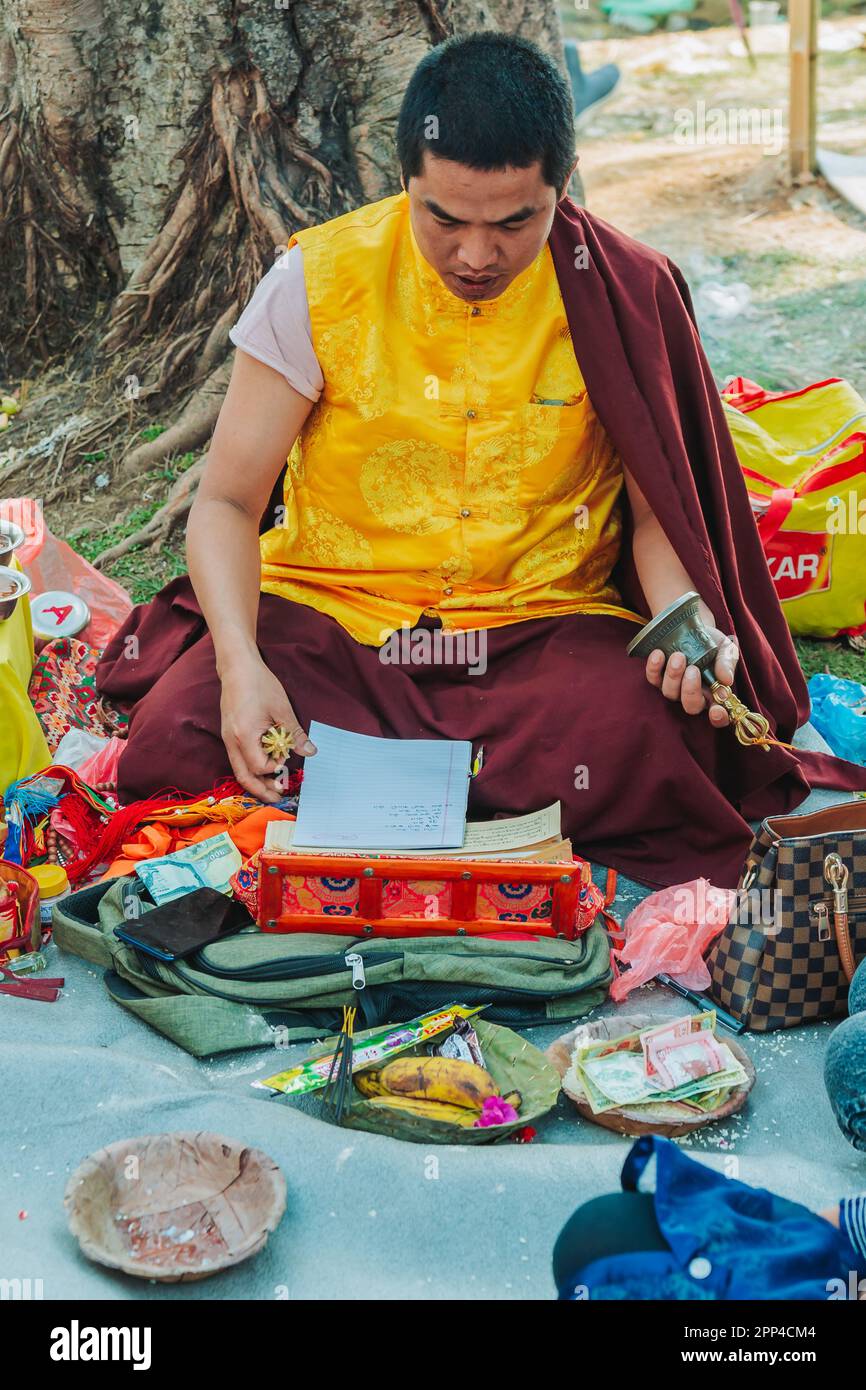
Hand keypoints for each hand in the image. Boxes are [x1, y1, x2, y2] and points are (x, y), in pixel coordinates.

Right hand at [219, 657, 315, 801]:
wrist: (237, 667)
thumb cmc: (259, 684)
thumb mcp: (282, 709)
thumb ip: (294, 734)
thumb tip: (310, 752)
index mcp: (244, 736)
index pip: (260, 766)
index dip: (275, 768)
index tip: (287, 763)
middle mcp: (232, 741)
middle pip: (244, 776)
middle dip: (261, 790)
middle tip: (278, 798)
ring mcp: (228, 739)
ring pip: (239, 770)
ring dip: (256, 781)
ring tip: (272, 788)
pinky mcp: (229, 735)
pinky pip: (238, 759)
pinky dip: (251, 768)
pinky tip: (264, 768)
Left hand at [645, 626, 738, 727]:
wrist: (694, 628)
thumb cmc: (714, 644)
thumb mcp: (726, 648)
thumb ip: (728, 662)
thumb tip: (727, 679)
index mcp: (714, 693)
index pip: (718, 715)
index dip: (718, 718)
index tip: (717, 710)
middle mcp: (693, 695)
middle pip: (691, 706)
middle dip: (691, 690)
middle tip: (694, 669)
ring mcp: (674, 688)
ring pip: (670, 693)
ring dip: (673, 676)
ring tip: (679, 656)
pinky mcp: (657, 677)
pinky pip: (652, 678)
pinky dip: (654, 667)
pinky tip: (659, 653)